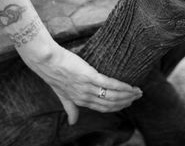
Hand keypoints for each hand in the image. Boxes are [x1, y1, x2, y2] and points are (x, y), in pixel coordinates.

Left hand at [16, 35, 142, 124]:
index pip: (103, 108)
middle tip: (138, 96)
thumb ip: (69, 108)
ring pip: (112, 95)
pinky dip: (122, 86)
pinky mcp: (89, 76)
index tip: (128, 102)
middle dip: (126, 101)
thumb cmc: (54, 74)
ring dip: (128, 94)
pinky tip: (130, 86)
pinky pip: (109, 84)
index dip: (118, 107)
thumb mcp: (61, 95)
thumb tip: (72, 123)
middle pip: (111, 103)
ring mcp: (87, 87)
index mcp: (80, 101)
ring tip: (138, 90)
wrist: (47, 61)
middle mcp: (85, 97)